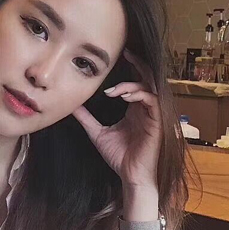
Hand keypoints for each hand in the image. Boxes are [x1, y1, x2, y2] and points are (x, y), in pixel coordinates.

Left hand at [72, 49, 161, 189]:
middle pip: (147, 78)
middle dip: (138, 64)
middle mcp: (145, 108)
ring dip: (130, 84)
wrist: (131, 177)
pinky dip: (138, 94)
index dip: (130, 68)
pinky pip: (151, 100)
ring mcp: (153, 114)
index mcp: (134, 109)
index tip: (118, 56)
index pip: (135, 82)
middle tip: (126, 53)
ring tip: (112, 90)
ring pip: (148, 87)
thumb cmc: (119, 157)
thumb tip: (71, 106)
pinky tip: (122, 96)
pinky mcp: (157, 122)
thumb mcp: (97, 133)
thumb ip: (86, 118)